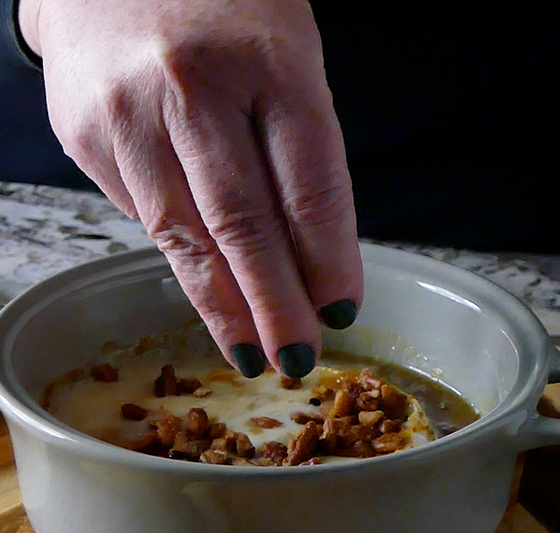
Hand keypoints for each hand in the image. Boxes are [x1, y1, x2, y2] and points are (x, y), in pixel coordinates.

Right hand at [18, 0, 362, 377]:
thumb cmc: (226, 15)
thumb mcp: (287, 61)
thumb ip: (297, 153)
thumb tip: (311, 260)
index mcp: (269, 62)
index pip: (310, 185)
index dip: (329, 260)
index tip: (343, 311)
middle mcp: (192, 87)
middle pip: (243, 224)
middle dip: (276, 306)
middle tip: (298, 359)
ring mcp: (129, 112)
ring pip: (185, 236)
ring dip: (223, 306)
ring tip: (251, 351)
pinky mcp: (85, 135)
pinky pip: (146, 216)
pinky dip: (185, 259)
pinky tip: (208, 285)